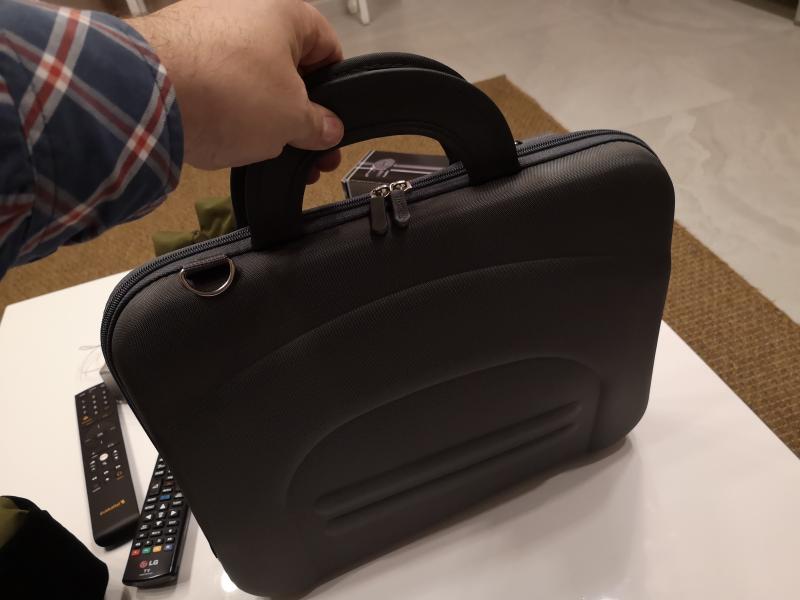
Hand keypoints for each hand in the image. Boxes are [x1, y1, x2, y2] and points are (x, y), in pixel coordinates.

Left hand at [130, 0, 343, 173]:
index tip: (331, 126)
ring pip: (250, 77)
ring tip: (264, 153)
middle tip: (305, 152)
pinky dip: (226, 109)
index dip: (335, 94)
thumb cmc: (229, 91)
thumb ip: (318, 125)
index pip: (328, 50)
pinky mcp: (176, 49)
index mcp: (285, 11)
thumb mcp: (292, 119)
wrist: (147, 94)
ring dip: (263, 116)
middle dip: (298, 114)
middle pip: (287, 67)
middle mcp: (245, 7)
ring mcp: (205, 26)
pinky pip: (215, 82)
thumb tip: (327, 129)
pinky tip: (228, 138)